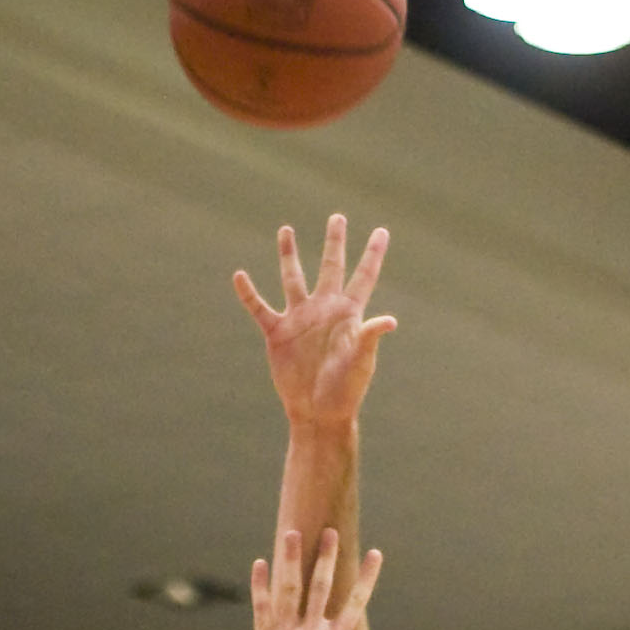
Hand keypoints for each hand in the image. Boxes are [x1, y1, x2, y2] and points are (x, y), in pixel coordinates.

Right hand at [233, 215, 395, 429]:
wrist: (318, 412)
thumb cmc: (346, 389)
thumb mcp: (361, 362)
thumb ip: (369, 337)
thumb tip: (389, 321)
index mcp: (349, 313)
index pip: (364, 276)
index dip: (373, 254)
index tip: (382, 231)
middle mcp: (324, 310)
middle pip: (330, 267)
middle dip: (334, 242)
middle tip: (337, 217)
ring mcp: (300, 319)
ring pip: (293, 278)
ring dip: (289, 255)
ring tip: (286, 229)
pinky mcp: (278, 334)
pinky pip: (260, 308)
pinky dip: (249, 294)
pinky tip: (239, 276)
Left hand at [247, 528, 417, 629]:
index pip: (355, 602)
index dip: (367, 577)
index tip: (376, 554)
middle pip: (320, 587)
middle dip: (327, 558)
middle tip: (330, 533)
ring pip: (289, 590)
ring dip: (292, 561)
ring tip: (293, 534)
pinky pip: (262, 607)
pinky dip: (261, 585)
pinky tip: (261, 564)